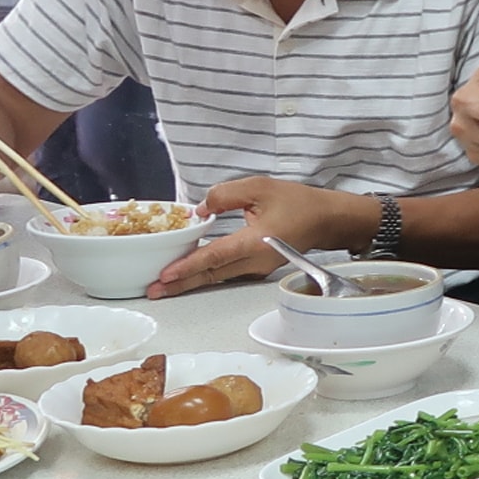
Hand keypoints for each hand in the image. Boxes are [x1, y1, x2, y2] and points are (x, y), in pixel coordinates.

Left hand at [153, 178, 366, 295]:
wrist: (326, 220)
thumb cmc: (298, 202)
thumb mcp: (259, 187)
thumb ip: (225, 195)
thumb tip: (199, 210)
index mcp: (257, 241)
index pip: (216, 256)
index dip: (189, 266)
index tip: (165, 275)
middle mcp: (256, 261)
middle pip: (212, 274)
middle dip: (180, 284)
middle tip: (153, 291)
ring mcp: (257, 268)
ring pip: (217, 276)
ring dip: (190, 281)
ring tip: (163, 287)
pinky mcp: (257, 268)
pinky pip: (226, 273)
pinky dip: (205, 274)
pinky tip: (188, 273)